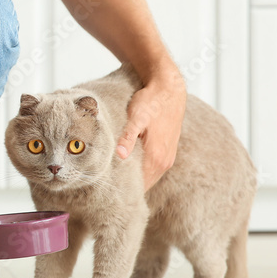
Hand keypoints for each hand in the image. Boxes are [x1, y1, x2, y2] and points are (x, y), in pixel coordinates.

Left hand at [115, 65, 185, 190]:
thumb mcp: (137, 117)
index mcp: (156, 157)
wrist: (170, 90)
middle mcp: (164, 162)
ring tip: (116, 176)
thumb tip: (120, 155)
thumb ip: (128, 137)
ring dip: (135, 177)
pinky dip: (142, 170)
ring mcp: (168, 158)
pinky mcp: (168, 152)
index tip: (106, 188)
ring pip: (149, 177)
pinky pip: (153, 169)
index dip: (122, 187)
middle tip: (107, 184)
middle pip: (143, 184)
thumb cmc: (151, 102)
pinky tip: (129, 164)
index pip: (137, 184)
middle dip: (127, 185)